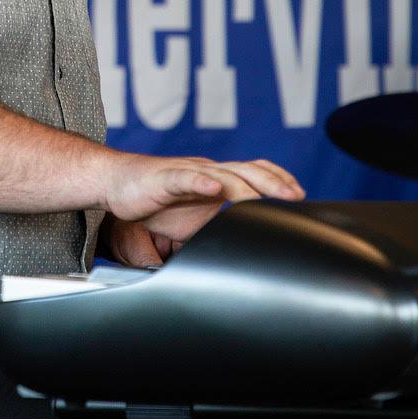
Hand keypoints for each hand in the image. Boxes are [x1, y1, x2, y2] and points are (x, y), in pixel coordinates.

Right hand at [100, 154, 304, 264]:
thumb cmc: (155, 200)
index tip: (300, 196)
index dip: (278, 181)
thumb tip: (246, 247)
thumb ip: (220, 224)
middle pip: (245, 171)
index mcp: (216, 179)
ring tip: (261, 196)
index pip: (254, 173)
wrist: (117, 183)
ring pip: (220, 174)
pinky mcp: (163, 178)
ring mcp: (186, 173)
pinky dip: (199, 182)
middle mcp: (206, 171)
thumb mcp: (195, 216)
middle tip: (295, 196)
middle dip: (272, 183)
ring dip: (243, 184)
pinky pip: (184, 178)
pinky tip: (211, 187)